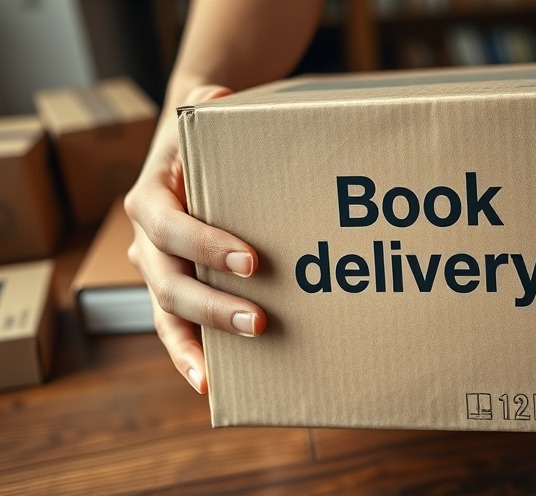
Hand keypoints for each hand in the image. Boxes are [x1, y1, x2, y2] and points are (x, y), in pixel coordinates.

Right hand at [125, 85, 266, 393]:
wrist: (189, 156)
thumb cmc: (202, 139)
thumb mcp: (202, 114)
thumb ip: (208, 105)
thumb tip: (219, 96)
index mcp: (150, 200)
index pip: (171, 228)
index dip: (206, 246)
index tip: (251, 261)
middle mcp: (147, 241)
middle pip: (169, 283)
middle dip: (213, 306)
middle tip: (261, 322)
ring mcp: (159, 270)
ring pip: (168, 315)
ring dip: (199, 342)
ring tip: (222, 374)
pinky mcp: (177, 289)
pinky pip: (177, 328)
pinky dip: (190, 355)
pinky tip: (211, 383)